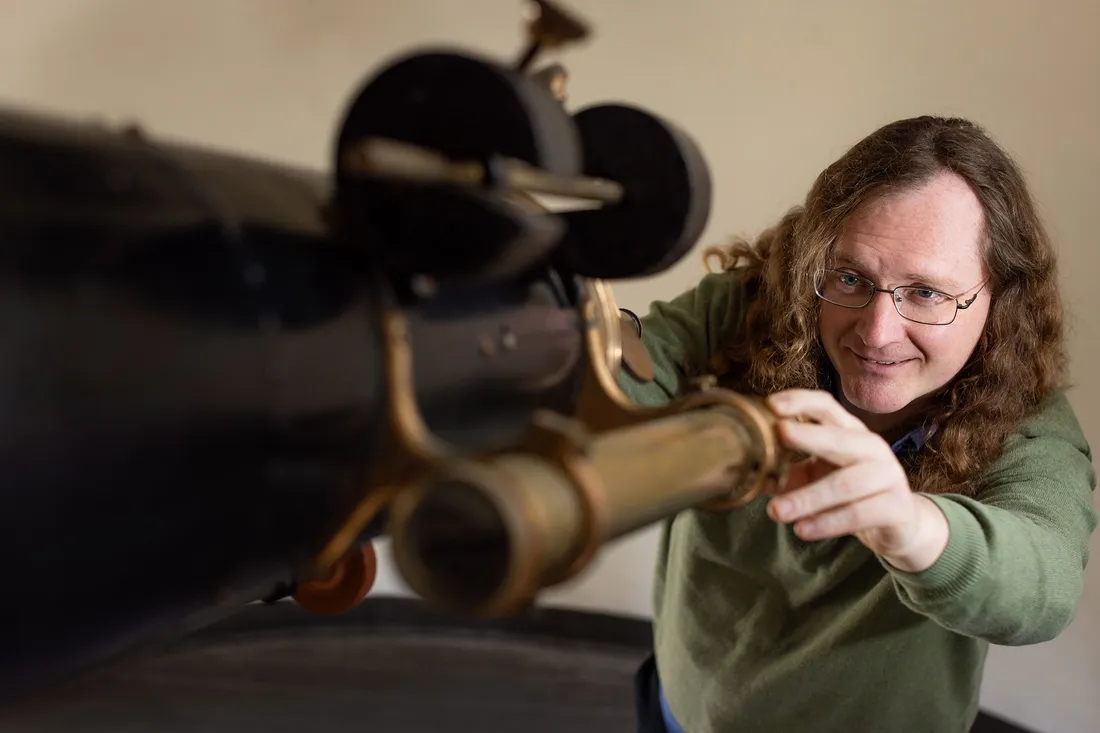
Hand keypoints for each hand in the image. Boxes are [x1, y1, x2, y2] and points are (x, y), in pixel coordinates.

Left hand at [764, 389, 948, 572]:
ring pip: (845, 484)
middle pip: (838, 439)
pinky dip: (828, 523)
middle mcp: (872, 448)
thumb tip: (749, 473)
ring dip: (807, 498)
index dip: (800, 402)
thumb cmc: (849, 493)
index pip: (826, 407)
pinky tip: (803, 530)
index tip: (772, 405)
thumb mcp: (814, 478)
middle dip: (807, 436)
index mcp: (849, 432)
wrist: (899, 525)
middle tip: (778, 435)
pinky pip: (859, 514)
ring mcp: (888, 476)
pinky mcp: (897, 507)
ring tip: (776, 511)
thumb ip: (785, 473)